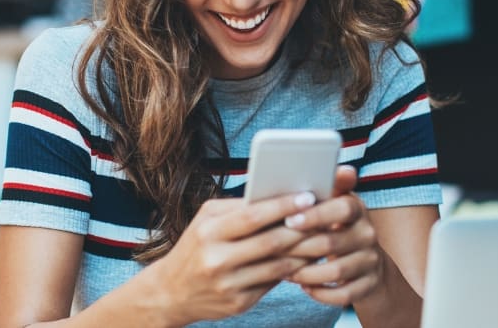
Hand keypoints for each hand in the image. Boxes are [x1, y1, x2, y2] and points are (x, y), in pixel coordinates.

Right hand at [144, 192, 315, 324]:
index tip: (308, 196)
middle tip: (326, 215)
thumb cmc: (195, 246)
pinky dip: (293, 270)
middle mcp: (217, 260)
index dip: (283, 206)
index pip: (252, 216)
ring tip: (323, 236)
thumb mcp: (206, 221)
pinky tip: (306, 259)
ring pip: (278, 265)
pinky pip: (273, 283)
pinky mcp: (239, 303)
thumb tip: (278, 195)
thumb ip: (237, 208)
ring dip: (304, 251)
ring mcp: (229, 285)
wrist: (171, 292)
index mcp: (208, 232)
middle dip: (302, 228)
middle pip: (271, 242)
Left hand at [283, 165, 384, 305]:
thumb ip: (320, 190)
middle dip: (299, 248)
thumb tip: (308, 172)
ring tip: (284, 271)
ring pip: (336, 271)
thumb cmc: (336, 227)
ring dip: (306, 273)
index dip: (316, 215)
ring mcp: (371, 260)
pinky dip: (320, 293)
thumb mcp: (331, 204)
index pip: (342, 207)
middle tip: (273, 251)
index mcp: (356, 208)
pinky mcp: (369, 285)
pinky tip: (304, 286)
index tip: (289, 220)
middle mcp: (368, 233)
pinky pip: (343, 294)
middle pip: (332, 242)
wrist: (369, 264)